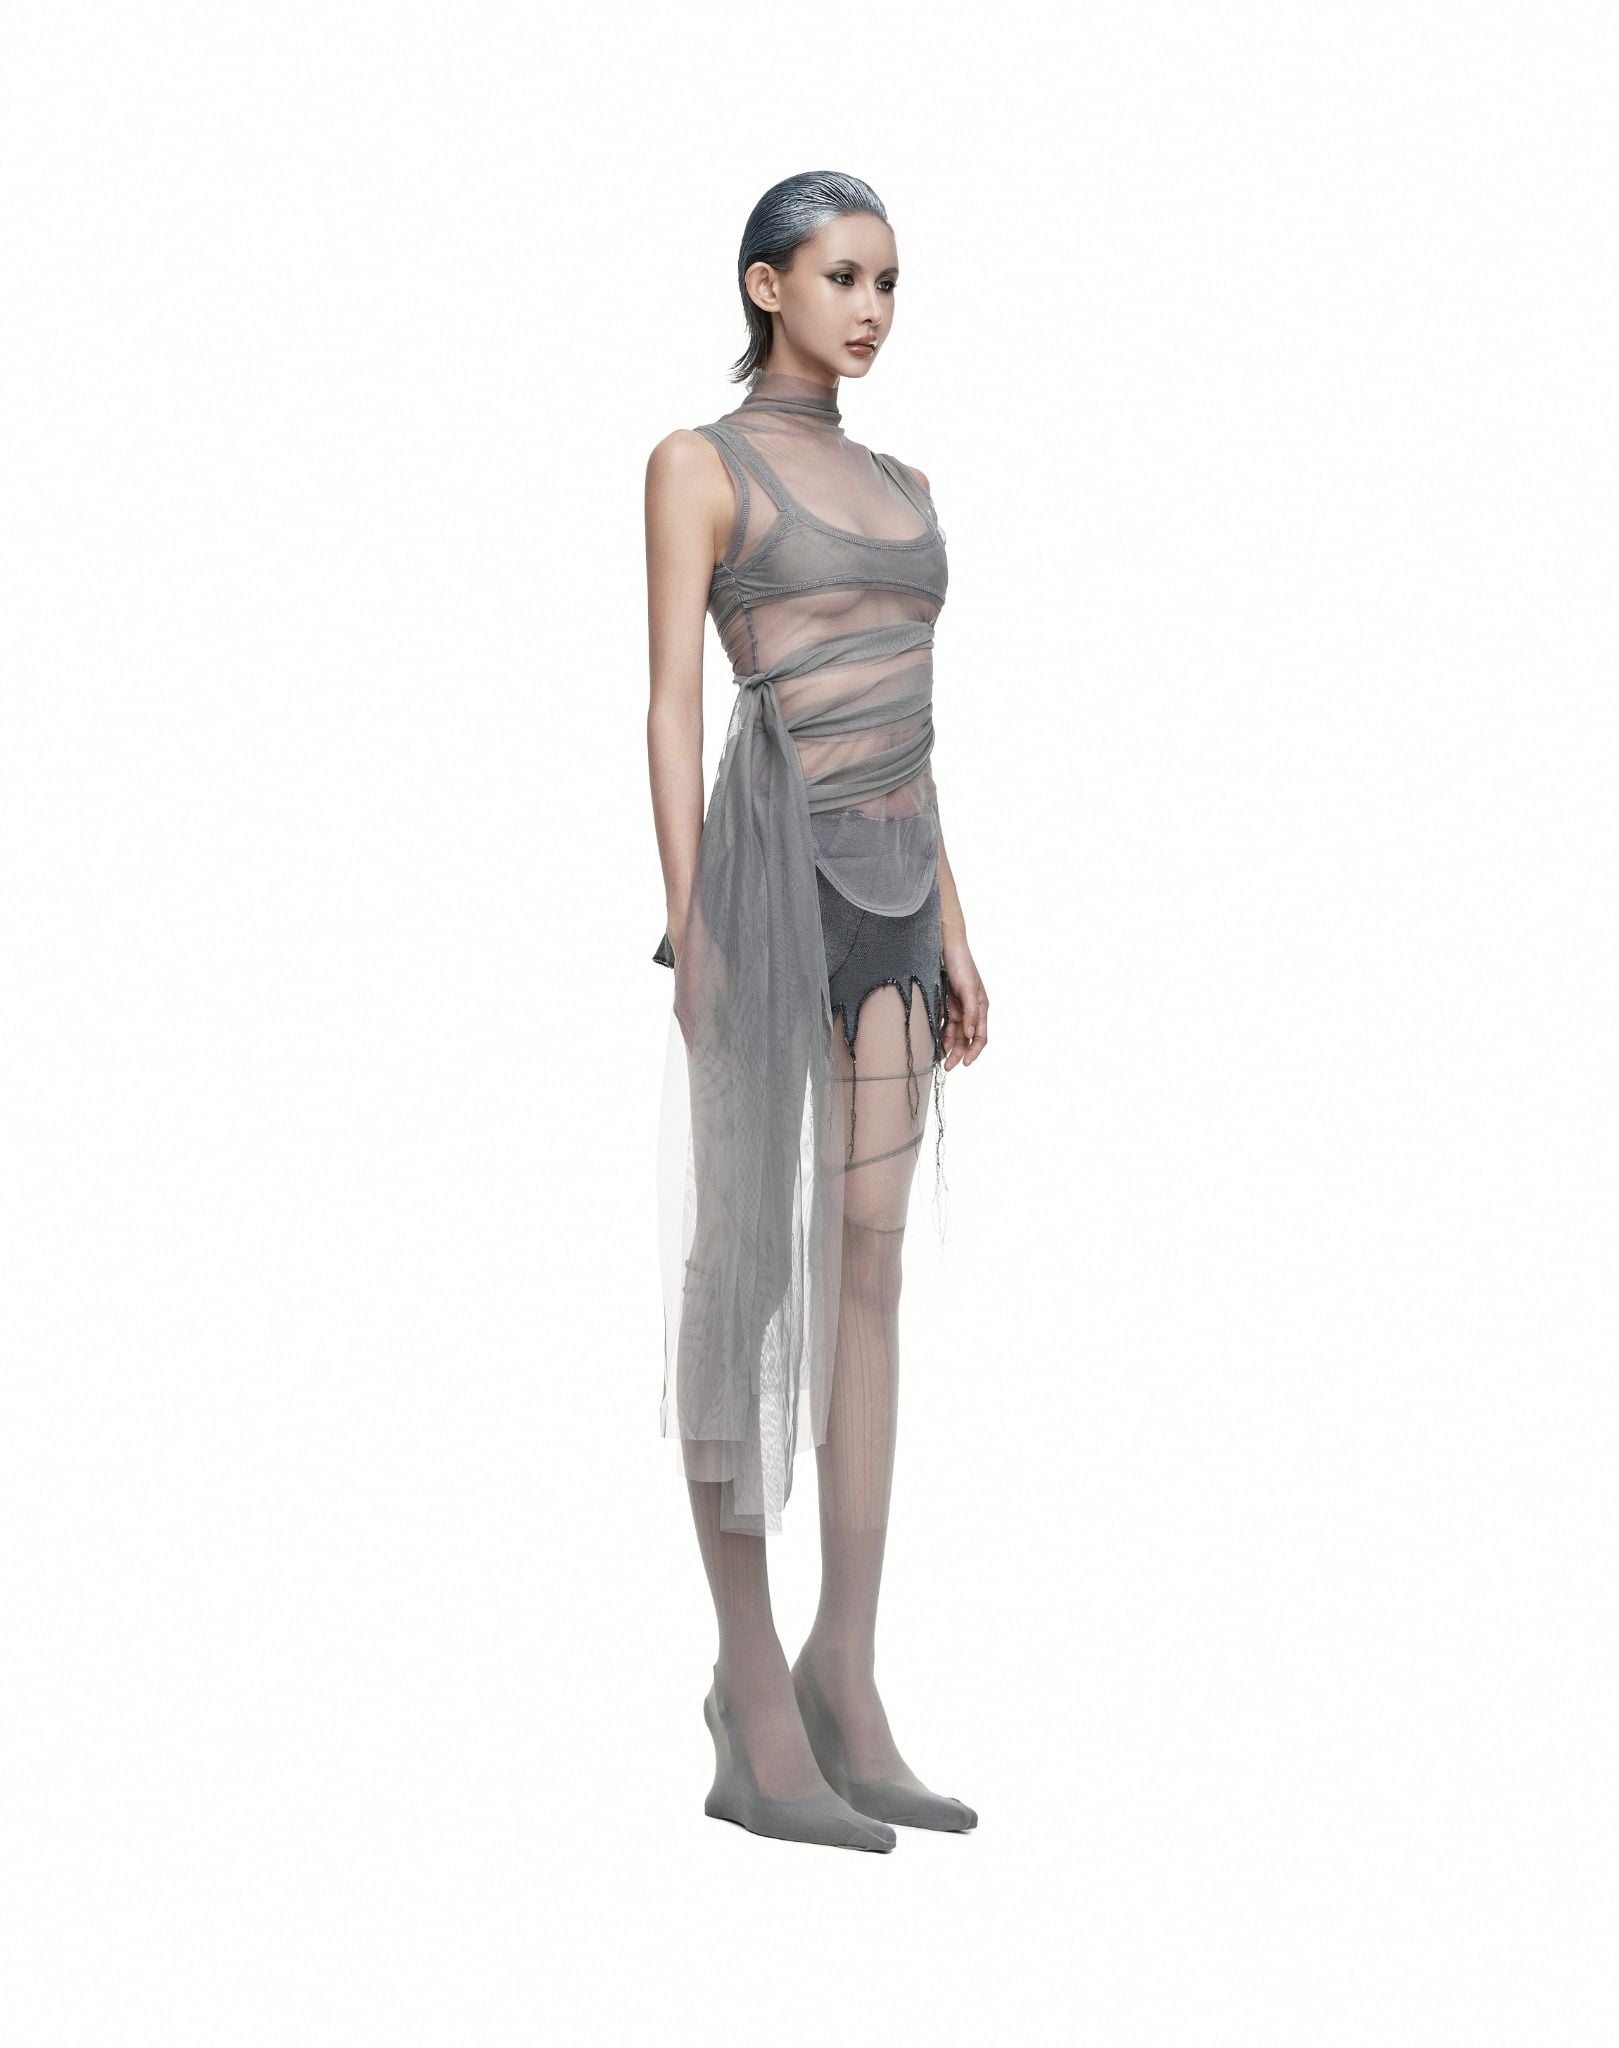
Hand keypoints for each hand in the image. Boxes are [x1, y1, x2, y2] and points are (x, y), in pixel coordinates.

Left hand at [940, 934, 987, 1069]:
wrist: (945, 944)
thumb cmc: (960, 963)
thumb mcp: (967, 988)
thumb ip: (970, 1012)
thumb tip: (970, 1033)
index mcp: (980, 1006)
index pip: (980, 1036)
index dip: (974, 1051)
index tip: (965, 1063)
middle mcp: (970, 1009)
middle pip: (966, 1038)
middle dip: (958, 1053)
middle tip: (947, 1067)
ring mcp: (957, 1006)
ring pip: (953, 1033)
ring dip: (948, 1047)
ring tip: (939, 1059)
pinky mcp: (945, 1002)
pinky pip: (943, 1023)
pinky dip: (940, 1034)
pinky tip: (933, 1043)